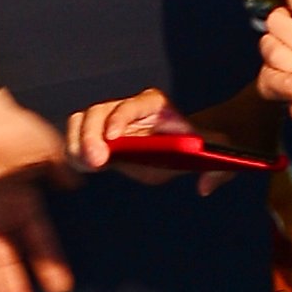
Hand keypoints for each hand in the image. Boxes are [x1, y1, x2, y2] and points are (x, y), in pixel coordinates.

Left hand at [0, 90, 73, 291]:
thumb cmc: (14, 130)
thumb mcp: (49, 153)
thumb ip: (61, 173)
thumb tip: (76, 186)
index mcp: (25, 204)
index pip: (40, 243)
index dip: (50, 266)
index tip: (61, 289)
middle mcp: (1, 216)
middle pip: (9, 262)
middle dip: (16, 290)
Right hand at [64, 85, 243, 197]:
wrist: (186, 147)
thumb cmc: (201, 146)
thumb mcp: (216, 154)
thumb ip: (217, 171)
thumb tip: (204, 187)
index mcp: (157, 105)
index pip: (135, 104)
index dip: (122, 117)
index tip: (114, 137)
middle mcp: (129, 108)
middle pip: (101, 111)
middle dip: (93, 134)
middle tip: (96, 162)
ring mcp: (111, 121)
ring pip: (83, 121)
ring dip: (78, 142)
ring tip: (86, 165)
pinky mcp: (100, 140)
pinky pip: (76, 138)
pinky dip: (73, 151)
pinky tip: (81, 167)